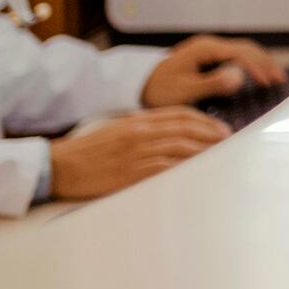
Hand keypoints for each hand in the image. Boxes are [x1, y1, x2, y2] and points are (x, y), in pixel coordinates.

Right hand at [47, 108, 229, 199]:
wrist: (60, 166)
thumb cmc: (89, 151)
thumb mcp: (118, 130)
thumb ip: (144, 128)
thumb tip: (169, 133)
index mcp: (138, 121)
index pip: (180, 115)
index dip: (204, 120)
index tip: (220, 128)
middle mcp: (141, 133)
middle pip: (186, 129)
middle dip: (211, 134)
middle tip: (228, 140)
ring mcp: (137, 153)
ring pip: (180, 147)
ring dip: (204, 150)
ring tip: (219, 155)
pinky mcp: (131, 173)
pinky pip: (165, 168)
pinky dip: (184, 168)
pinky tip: (197, 171)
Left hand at [141, 34, 286, 107]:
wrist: (138, 86)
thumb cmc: (157, 90)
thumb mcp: (183, 91)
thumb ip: (211, 84)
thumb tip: (239, 77)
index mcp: (204, 49)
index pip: (239, 53)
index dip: (256, 67)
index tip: (267, 83)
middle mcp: (208, 45)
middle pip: (246, 48)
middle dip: (264, 63)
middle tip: (279, 80)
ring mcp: (208, 50)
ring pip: (243, 50)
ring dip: (260, 62)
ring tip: (274, 77)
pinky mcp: (208, 58)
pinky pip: (236, 56)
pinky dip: (251, 64)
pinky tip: (257, 74)